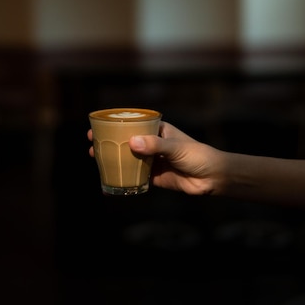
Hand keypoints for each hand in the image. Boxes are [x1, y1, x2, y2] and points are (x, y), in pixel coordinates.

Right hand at [88, 120, 222, 195]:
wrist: (212, 177)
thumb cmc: (197, 154)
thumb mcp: (175, 147)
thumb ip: (155, 146)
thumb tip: (132, 143)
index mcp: (156, 130)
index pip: (133, 123)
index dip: (115, 124)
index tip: (99, 125)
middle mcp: (152, 143)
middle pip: (126, 140)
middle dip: (109, 141)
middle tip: (92, 144)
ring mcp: (152, 160)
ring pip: (128, 158)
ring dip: (113, 158)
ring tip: (96, 159)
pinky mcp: (154, 177)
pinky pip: (134, 176)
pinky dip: (122, 178)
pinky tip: (110, 181)